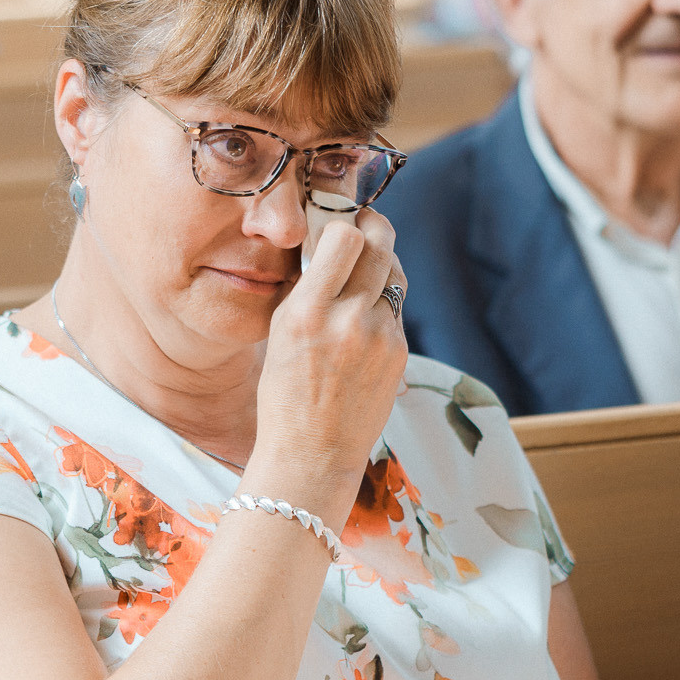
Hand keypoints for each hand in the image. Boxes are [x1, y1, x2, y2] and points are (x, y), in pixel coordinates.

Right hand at [247, 207, 408, 526]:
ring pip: (395, 273)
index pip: (344, 237)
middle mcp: (348, 320)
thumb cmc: (285, 396)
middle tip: (365, 226)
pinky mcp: (400, 353)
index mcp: (307, 312)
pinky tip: (366, 315)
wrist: (312, 455)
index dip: (345, 223)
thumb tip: (325, 246)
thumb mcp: (279, 334)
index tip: (339, 224)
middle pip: (380, 244)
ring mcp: (380, 337)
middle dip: (374, 228)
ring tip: (365, 269)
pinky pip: (397, 307)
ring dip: (382, 262)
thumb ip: (305, 289)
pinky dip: (384, 301)